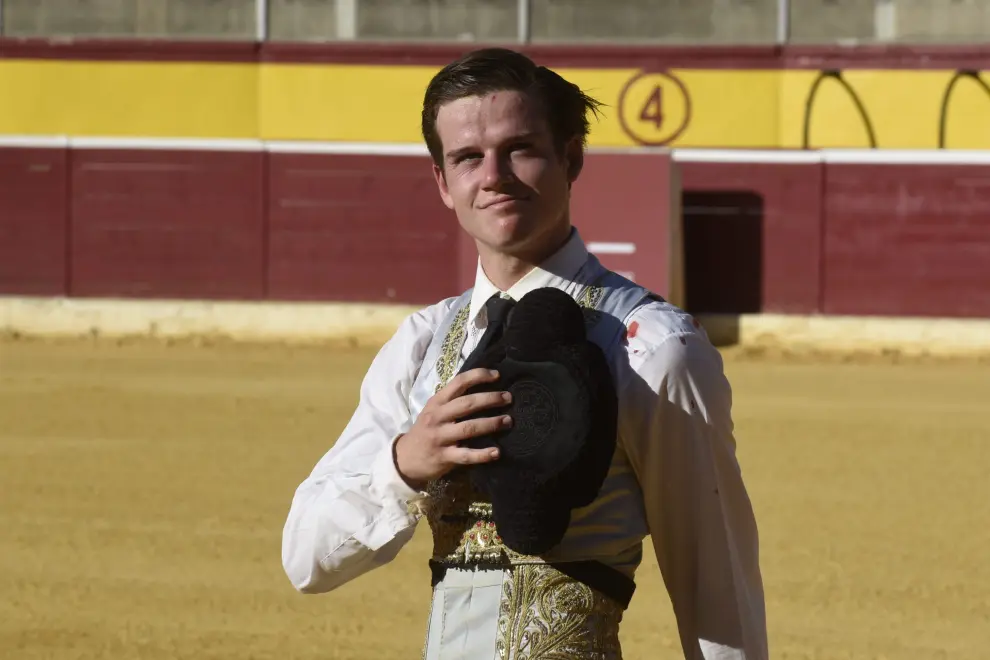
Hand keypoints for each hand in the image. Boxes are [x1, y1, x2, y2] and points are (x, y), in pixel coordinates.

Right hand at [394, 368, 511, 488]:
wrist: (405, 458)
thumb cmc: (425, 430)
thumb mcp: (433, 410)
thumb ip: (452, 401)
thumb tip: (482, 387)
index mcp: (437, 402)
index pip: (458, 383)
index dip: (478, 376)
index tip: (497, 375)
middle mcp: (437, 417)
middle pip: (467, 404)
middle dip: (490, 399)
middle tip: (508, 398)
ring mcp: (440, 437)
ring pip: (468, 428)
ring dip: (491, 423)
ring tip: (508, 421)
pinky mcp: (443, 457)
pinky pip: (465, 455)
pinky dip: (482, 454)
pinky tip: (497, 452)